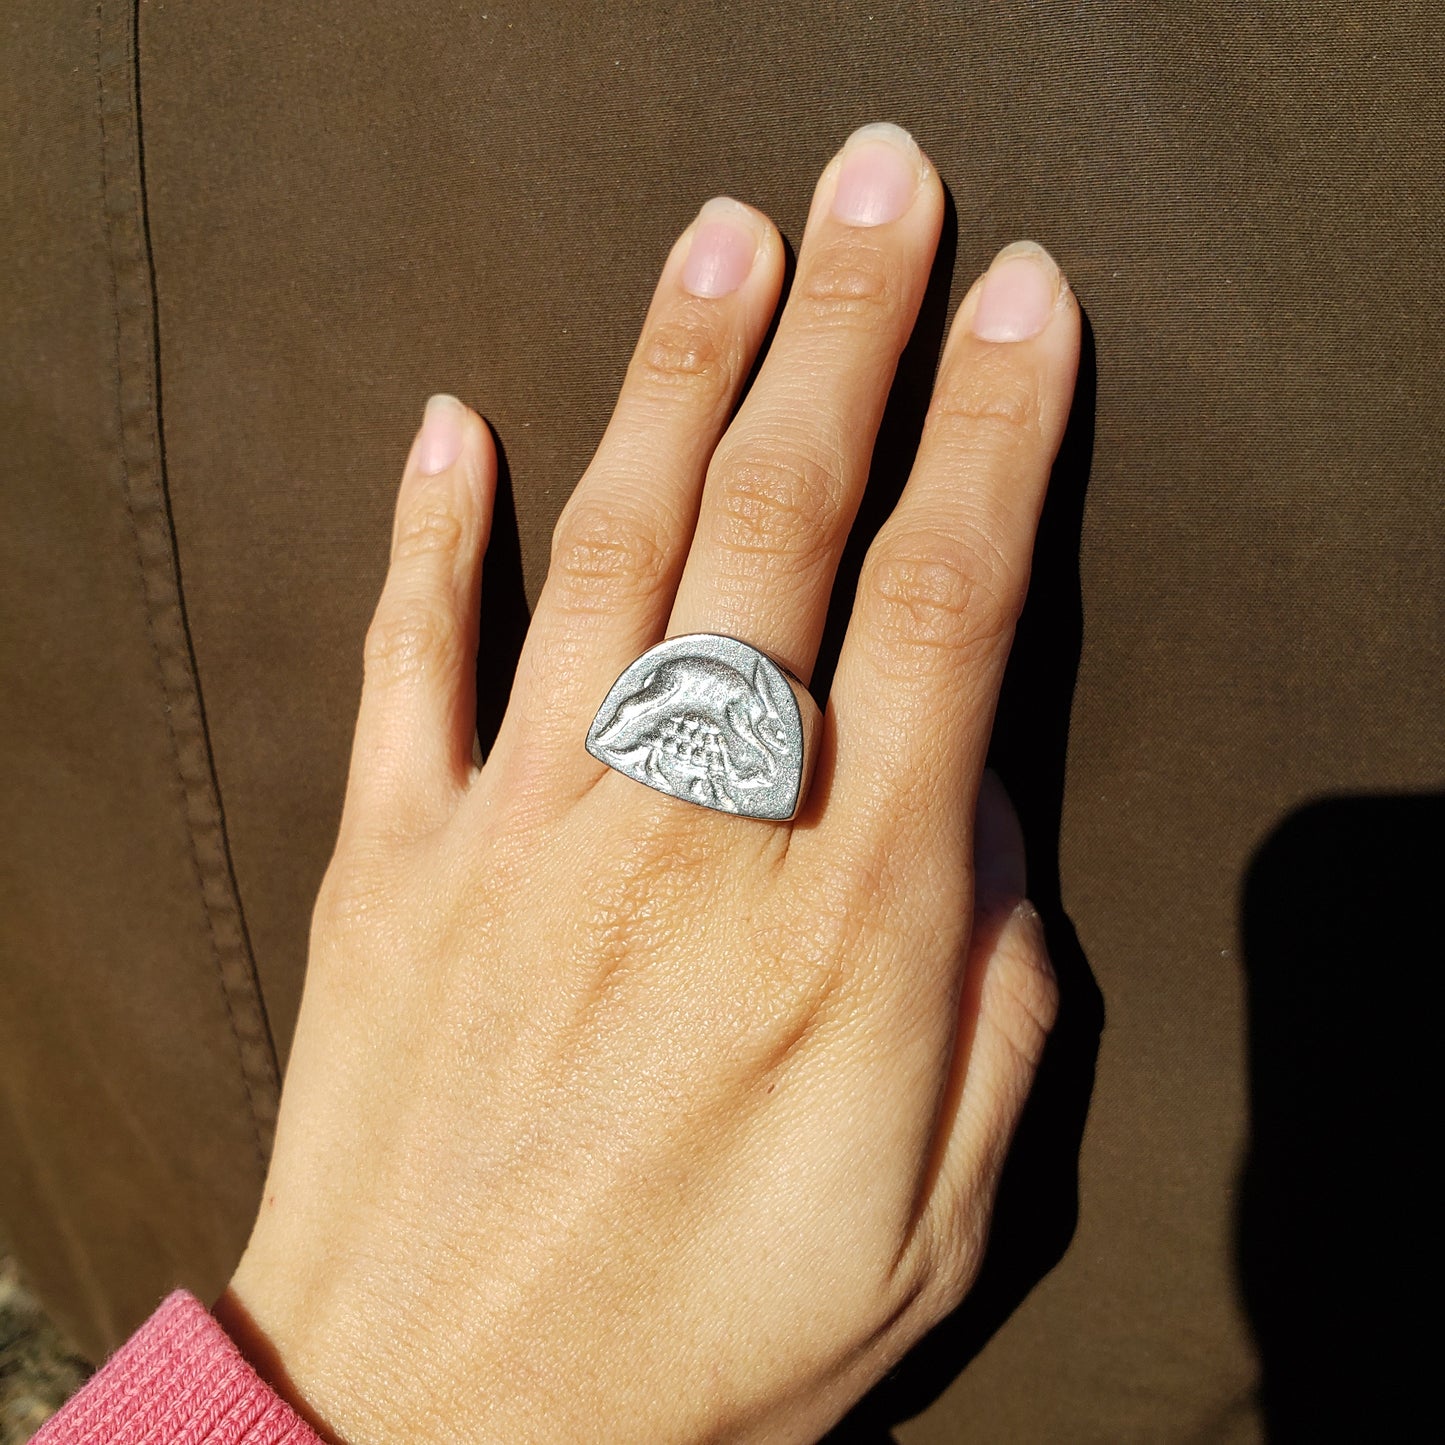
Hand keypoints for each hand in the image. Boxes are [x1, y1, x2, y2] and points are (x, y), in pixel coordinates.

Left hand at [216, 122, 1079, 1443]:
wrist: (443, 1425)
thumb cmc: (707, 1341)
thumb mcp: (933, 1214)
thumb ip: (985, 995)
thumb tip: (968, 821)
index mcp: (836, 917)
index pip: (941, 609)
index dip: (992, 436)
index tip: (1022, 307)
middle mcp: (683, 831)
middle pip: (780, 526)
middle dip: (846, 334)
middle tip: (880, 184)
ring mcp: (521, 831)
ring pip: (611, 549)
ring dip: (675, 376)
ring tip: (725, 239)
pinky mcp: (393, 864)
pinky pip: (408, 662)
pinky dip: (429, 533)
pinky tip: (455, 420)